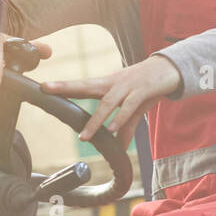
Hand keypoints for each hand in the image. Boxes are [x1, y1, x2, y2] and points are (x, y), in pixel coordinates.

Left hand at [42, 55, 181, 145]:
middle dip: (66, 87)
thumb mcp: (134, 108)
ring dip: (95, 120)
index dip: (63, 86)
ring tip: (84, 137)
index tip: (43, 87)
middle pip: (86, 85)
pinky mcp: (143, 90)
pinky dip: (120, 118)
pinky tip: (112, 129)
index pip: (81, 85)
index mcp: (108, 84)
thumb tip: (119, 147)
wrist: (172, 69)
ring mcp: (128, 85)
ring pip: (107, 103)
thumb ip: (126, 127)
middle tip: (46, 88)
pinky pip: (129, 106)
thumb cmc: (148, 87)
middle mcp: (114, 83)